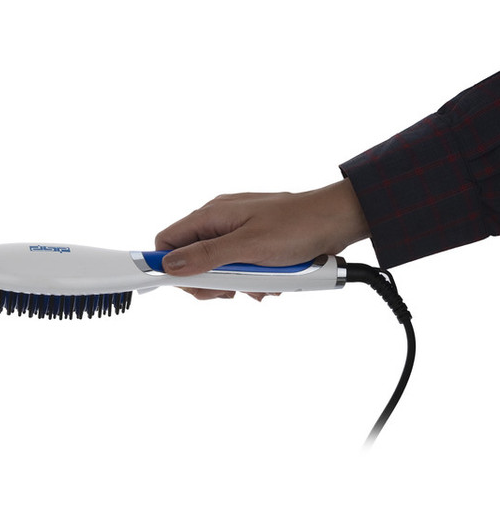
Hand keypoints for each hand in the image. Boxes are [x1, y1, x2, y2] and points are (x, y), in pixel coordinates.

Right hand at [154, 179, 369, 299]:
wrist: (338, 219)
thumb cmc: (298, 226)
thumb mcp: (248, 247)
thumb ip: (206, 256)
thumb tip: (169, 265)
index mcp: (211, 216)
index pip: (168, 242)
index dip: (168, 266)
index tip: (181, 287)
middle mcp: (219, 221)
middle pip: (190, 259)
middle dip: (208, 281)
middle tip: (230, 290)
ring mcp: (236, 230)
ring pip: (216, 266)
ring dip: (234, 282)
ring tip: (259, 284)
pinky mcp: (253, 241)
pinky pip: (238, 265)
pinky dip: (251, 278)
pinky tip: (269, 281)